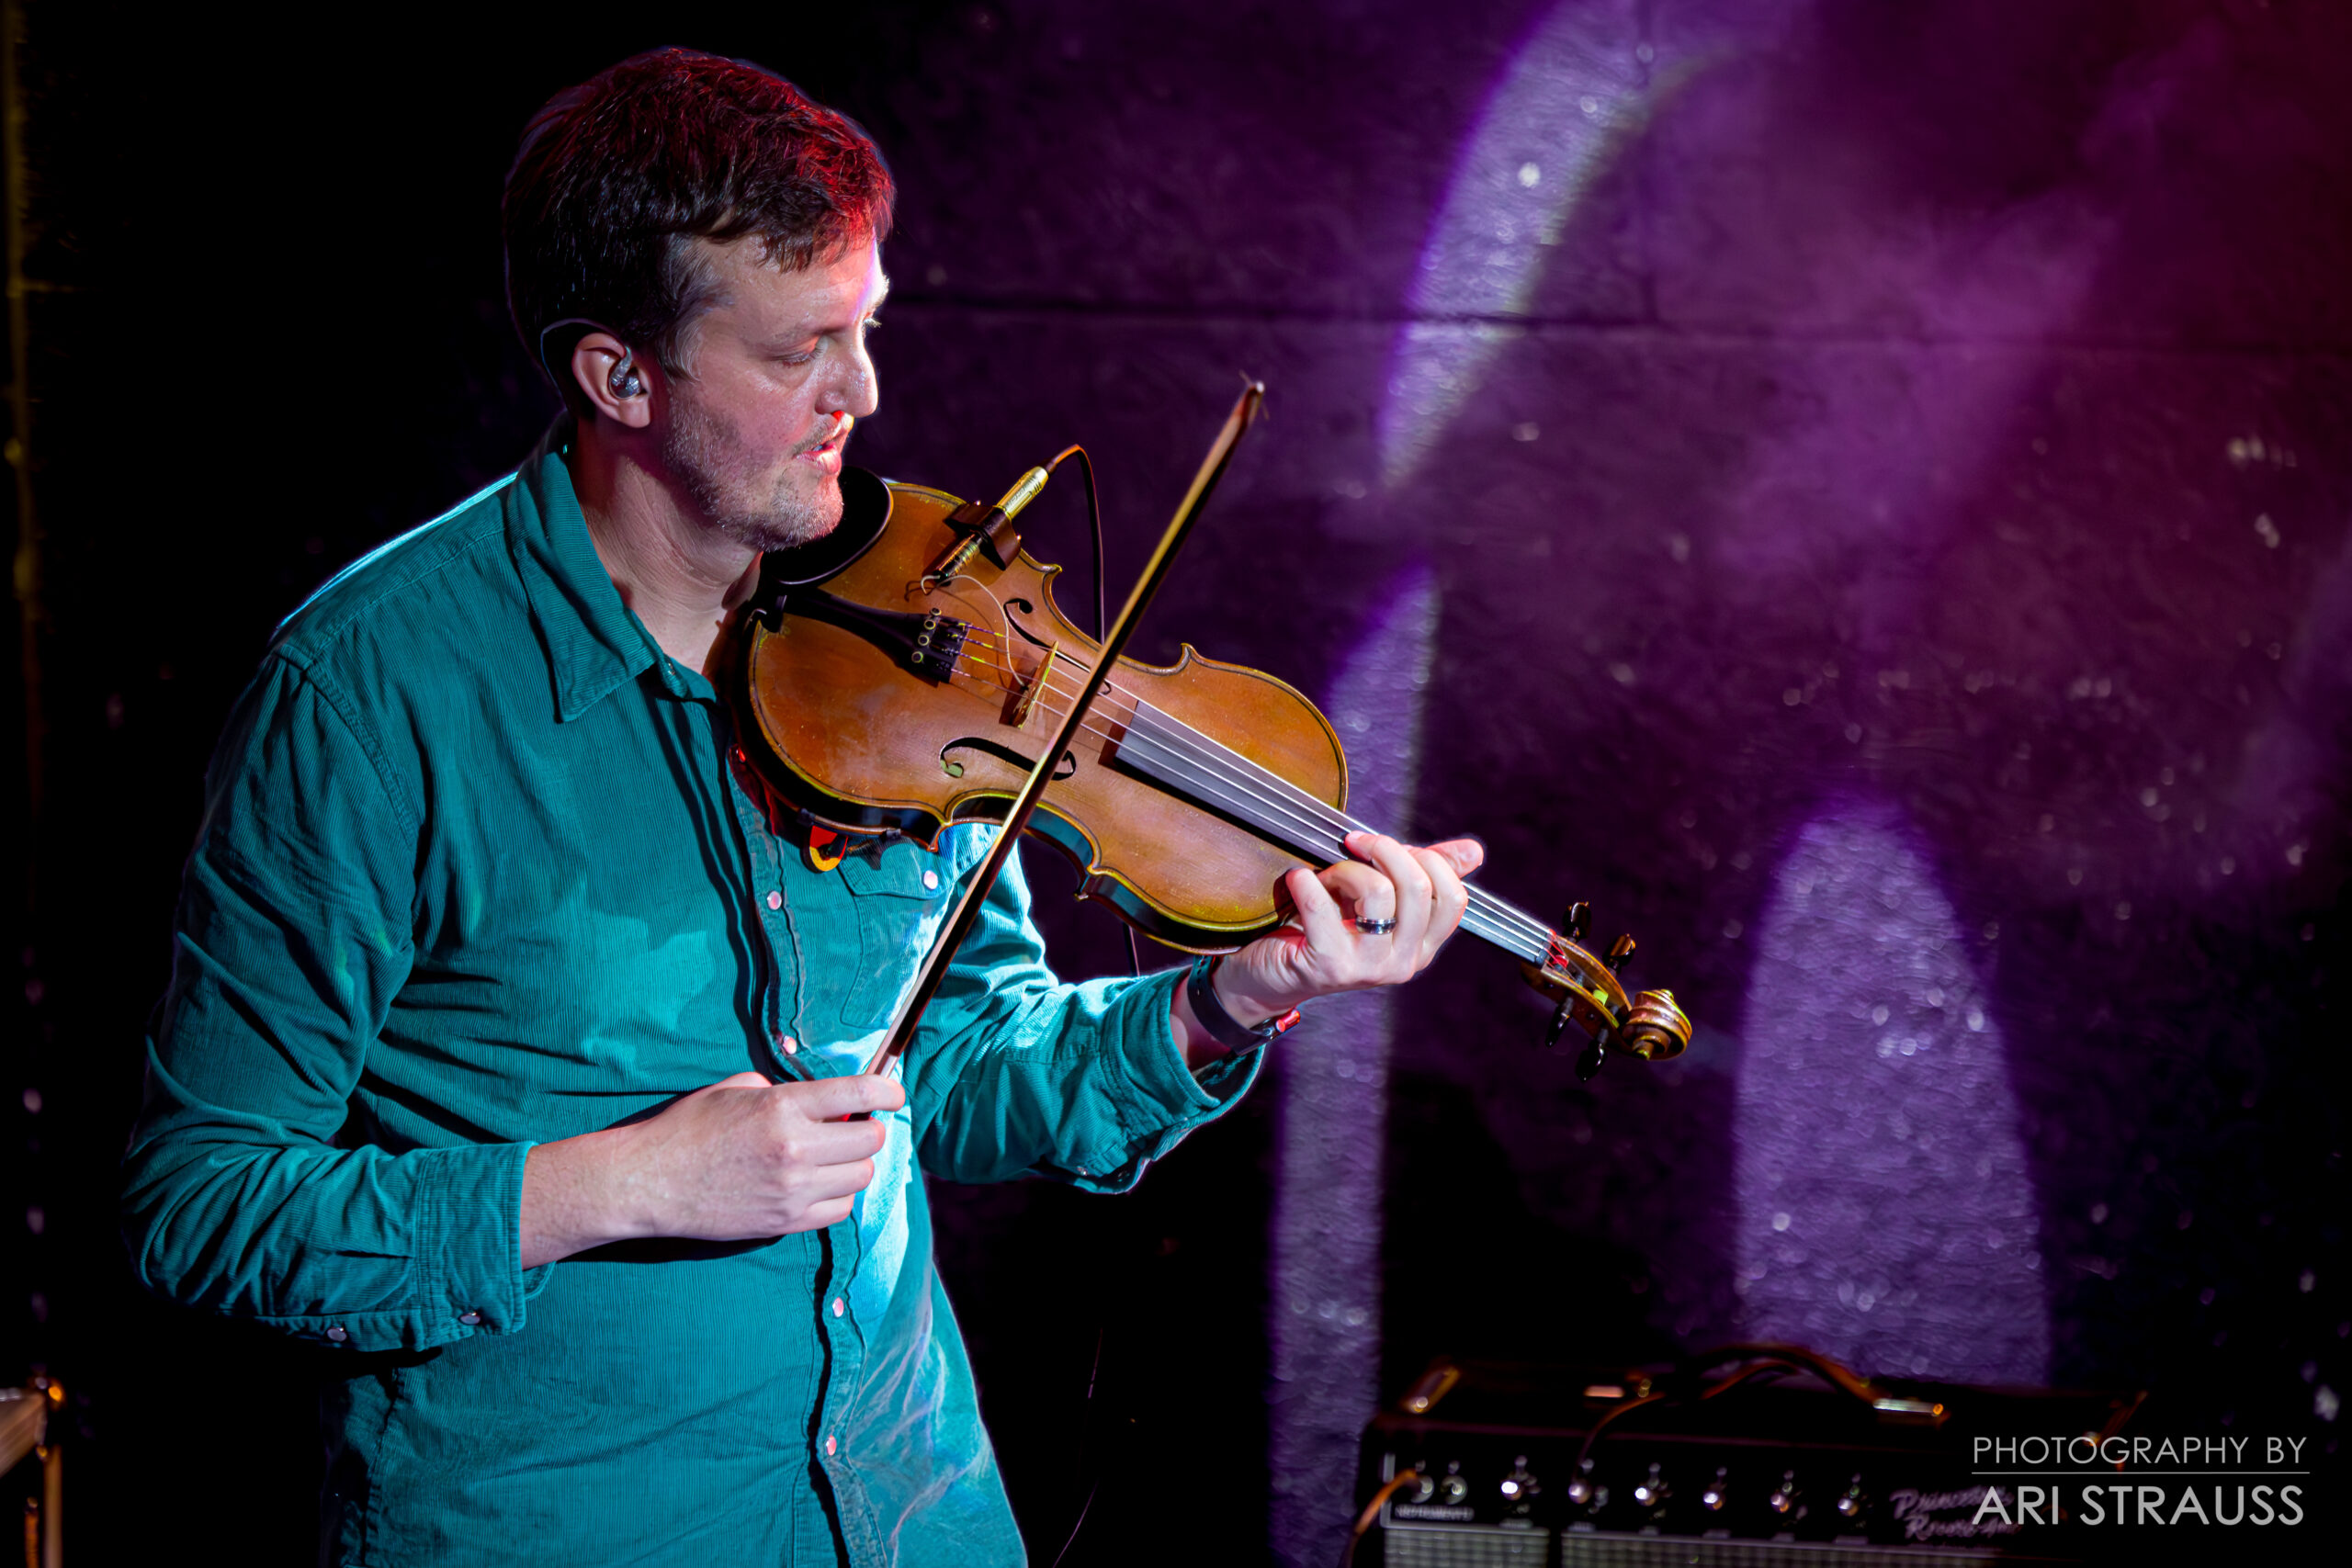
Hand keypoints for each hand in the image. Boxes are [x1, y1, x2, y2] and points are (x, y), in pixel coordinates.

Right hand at [520, 1070, 904, 1266]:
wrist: (648, 1182)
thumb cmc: (686, 1128)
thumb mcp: (733, 1088)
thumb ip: (782, 1090)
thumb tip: (822, 1100)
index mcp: (782, 1106)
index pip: (859, 1093)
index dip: (888, 1090)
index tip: (894, 1092)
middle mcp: (795, 1148)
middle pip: (870, 1140)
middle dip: (867, 1129)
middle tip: (850, 1126)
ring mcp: (793, 1190)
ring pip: (860, 1177)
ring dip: (853, 1164)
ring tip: (831, 1157)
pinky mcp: (785, 1222)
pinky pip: (840, 1211)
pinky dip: (838, 1196)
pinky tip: (817, 1185)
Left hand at [1176, 832, 1482, 1054]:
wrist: (1269, 976)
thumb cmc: (1323, 929)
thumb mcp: (1377, 899)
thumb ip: (1421, 874)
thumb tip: (1474, 853)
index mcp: (1422, 946)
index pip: (1453, 897)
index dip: (1423, 858)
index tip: (1383, 847)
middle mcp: (1404, 962)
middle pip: (1420, 888)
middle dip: (1383, 851)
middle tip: (1350, 845)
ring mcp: (1368, 969)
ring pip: (1379, 893)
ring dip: (1345, 869)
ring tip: (1323, 876)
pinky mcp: (1329, 967)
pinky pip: (1325, 908)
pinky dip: (1306, 882)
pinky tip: (1296, 880)